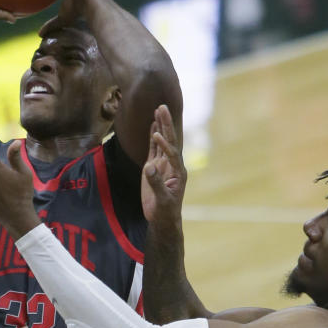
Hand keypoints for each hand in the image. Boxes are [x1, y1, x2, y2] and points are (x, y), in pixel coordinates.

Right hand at [140, 104, 185, 228]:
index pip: (172, 154)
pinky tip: (153, 125)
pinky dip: (153, 136)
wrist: (163, 219)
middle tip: (162, 108)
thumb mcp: (162, 200)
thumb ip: (156, 183)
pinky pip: (154, 148)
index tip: (156, 135)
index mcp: (178, 172)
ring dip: (161, 126)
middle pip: (170, 141)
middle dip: (166, 125)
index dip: (164, 145)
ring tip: (159, 109)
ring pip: (162, 141)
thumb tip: (148, 167)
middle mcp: (172, 165)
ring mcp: (163, 165)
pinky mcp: (154, 167)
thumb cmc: (165, 212)